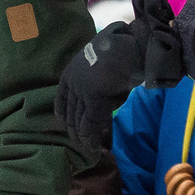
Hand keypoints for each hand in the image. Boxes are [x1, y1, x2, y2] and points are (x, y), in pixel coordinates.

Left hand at [56, 0, 183, 155]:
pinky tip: (97, 148)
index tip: (72, 129)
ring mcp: (82, 90)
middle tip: (84, 145)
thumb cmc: (122, 53)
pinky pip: (91, 123)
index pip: (62, 103)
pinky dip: (93, 138)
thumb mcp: (103, 71)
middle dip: (76, 132)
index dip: (67, 119)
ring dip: (85, 138)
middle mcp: (72, 83)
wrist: (132, 44)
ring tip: (91, 150)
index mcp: (70, 74)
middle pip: (70, 115)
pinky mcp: (95, 97)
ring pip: (79, 121)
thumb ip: (99, 88)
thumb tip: (105, 104)